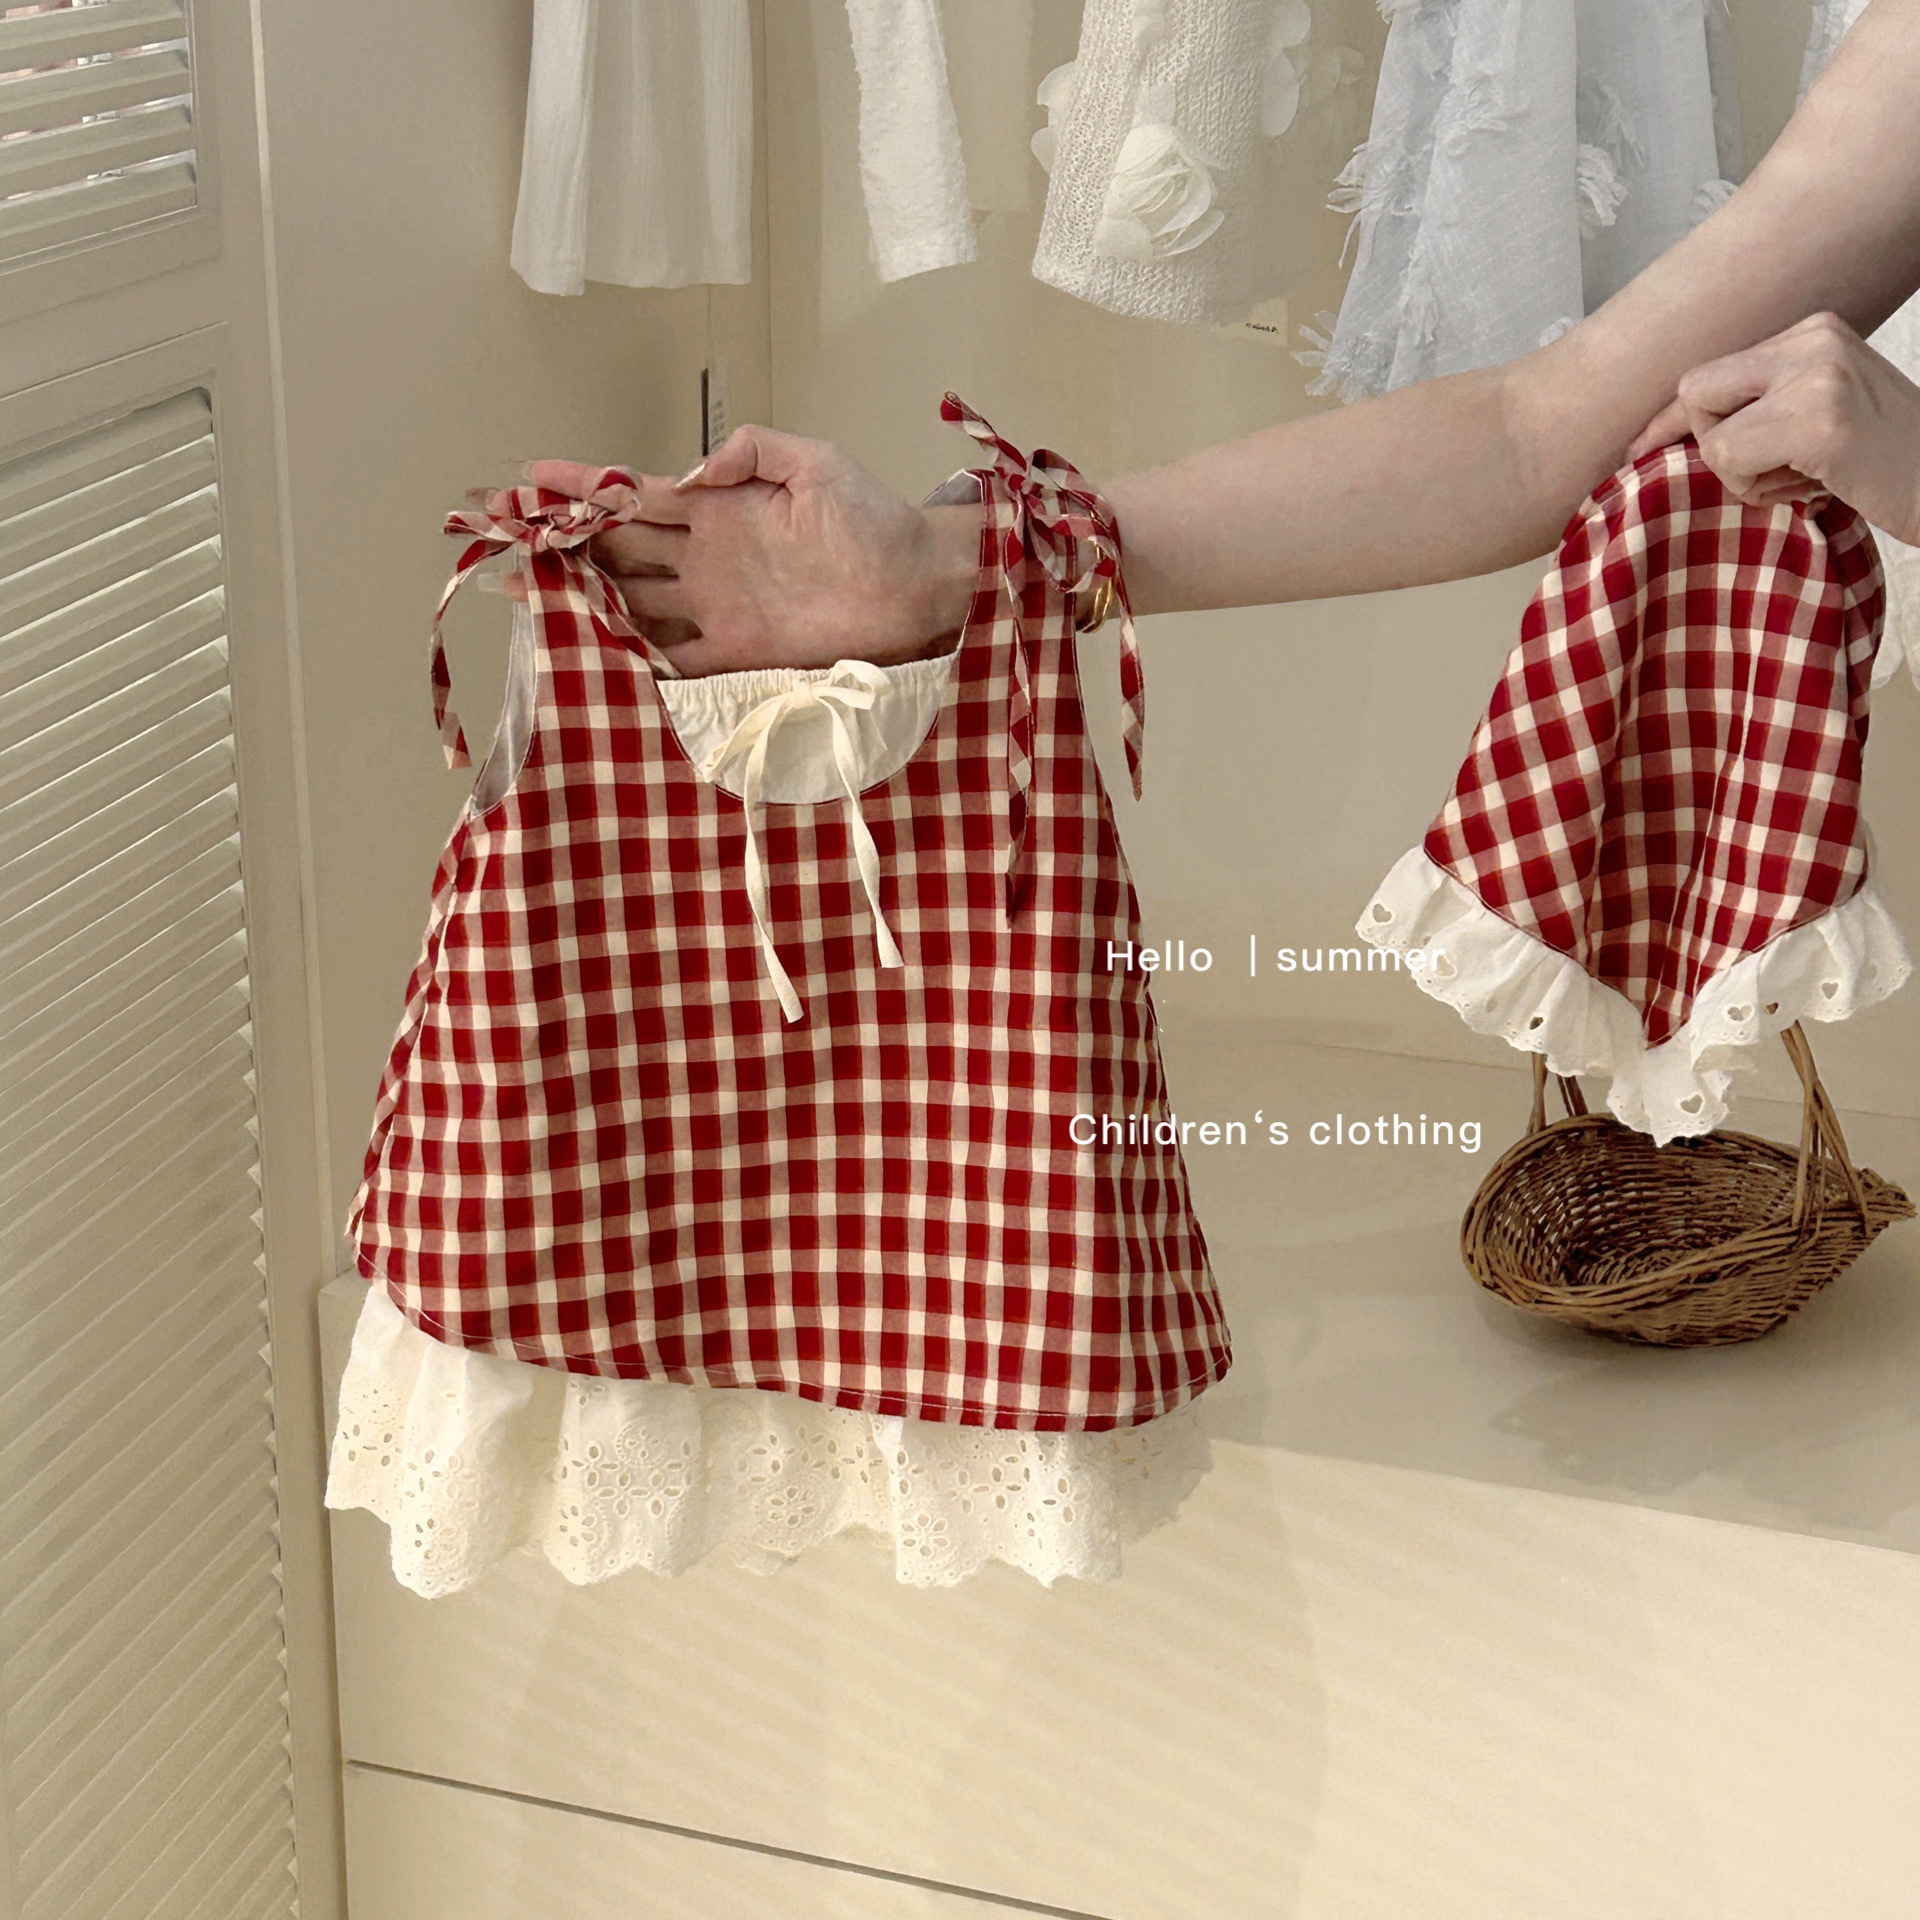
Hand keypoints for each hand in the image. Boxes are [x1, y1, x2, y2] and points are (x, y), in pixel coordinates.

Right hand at [508, 427, 980, 677]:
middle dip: (556, 540)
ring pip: (630, 600)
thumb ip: (752, 451)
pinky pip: (671, 657)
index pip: (633, 495)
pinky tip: (588, 654)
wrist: (917, 585)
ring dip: (578, 597)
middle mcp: (705, 557)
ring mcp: (715, 606)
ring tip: (520, 592)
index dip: (578, 488)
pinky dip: (630, 657)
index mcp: (717, 508)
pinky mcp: (736, 653)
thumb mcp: (815, 463)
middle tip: (496, 534)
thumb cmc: (874, 519)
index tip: (523, 479)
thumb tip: (694, 466)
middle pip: (615, 547)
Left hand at [1629, 311, 1919, 541]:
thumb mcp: (1822, 412)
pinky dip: (1761, 489)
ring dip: (1746, 477)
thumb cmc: (1883, 461)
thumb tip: (1675, 428)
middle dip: (1712, 444)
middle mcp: (1812, 340)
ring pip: (1712, 436)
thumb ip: (1766, 405)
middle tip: (1766, 470)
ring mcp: (1817, 376)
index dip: (1674, 417)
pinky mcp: (1820, 421)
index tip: (1641, 447)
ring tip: (1806, 477)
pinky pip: (1732, 460)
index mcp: (1812, 331)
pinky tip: (1814, 486)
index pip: (1710, 371)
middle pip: (1695, 392)